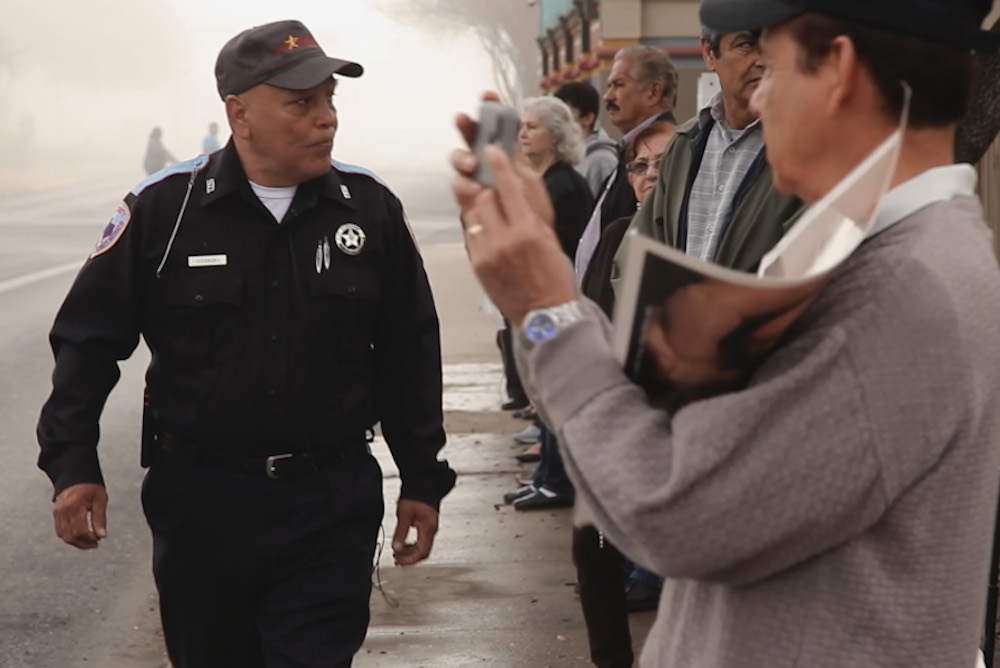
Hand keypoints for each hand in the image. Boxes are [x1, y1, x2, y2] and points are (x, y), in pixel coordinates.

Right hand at [53, 483, 107, 549]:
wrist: (75, 475)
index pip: (80, 531)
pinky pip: (60, 531)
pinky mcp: (55, 514)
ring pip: (64, 536)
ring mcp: (57, 513)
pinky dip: (70, 536)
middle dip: (83, 543)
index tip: (100, 539)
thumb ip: (100, 519)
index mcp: (74, 506)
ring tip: (89, 542)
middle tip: (95, 544)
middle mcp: (62, 511)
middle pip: (70, 536)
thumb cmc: (90, 486)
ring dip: (76, 542)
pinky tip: (80, 536)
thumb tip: (102, 536)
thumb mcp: (100, 500)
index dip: (90, 538)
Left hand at [391, 499, 438, 565]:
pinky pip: (422, 541)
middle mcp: (432, 531)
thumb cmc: (416, 497)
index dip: (410, 560)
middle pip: (423, 553)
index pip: (421, 552)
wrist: (423, 485)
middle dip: (410, 559)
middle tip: (397, 559)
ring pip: (423, 548)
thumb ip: (401, 532)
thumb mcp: (404, 515)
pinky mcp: (428, 526)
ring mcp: (431, 529)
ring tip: (398, 553)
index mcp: (428, 529)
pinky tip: (404, 544)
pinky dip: (413, 546)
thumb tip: (397, 547)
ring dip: (410, 553)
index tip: (399, 561)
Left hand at [451, 103, 576, 326]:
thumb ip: (528, 216)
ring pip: (473, 216)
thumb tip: (513, 194)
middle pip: (484, 199)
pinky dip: (478, 232)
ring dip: (482, 212)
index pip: (507, 188)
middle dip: (488, 193)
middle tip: (495, 193)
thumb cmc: (553, 278)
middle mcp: (505, 240)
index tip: (492, 150)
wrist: (545, 315)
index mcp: (528, 230)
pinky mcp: (477, 266)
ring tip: (494, 219)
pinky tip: (491, 238)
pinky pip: (471, 237)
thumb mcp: (549, 240)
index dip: (498, 166)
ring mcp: (488, 254)